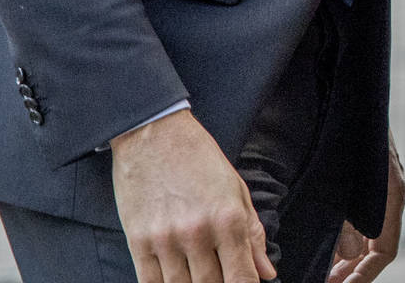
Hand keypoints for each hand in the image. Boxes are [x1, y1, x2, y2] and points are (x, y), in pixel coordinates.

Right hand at [111, 108, 274, 282]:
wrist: (154, 136)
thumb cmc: (200, 160)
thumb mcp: (237, 190)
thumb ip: (253, 234)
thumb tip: (267, 272)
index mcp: (228, 219)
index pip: (241, 277)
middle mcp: (198, 233)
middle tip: (221, 276)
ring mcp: (165, 240)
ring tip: (199, 275)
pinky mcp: (138, 242)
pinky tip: (174, 280)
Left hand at [325, 136, 404, 282]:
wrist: (355, 91)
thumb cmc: (349, 129)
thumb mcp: (345, 177)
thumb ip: (348, 218)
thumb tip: (348, 255)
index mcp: (390, 197)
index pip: (383, 251)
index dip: (362, 277)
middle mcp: (389, 195)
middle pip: (376, 248)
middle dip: (352, 271)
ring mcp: (380, 188)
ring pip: (368, 235)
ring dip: (346, 257)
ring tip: (322, 271)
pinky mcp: (369, 180)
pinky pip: (362, 219)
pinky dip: (345, 236)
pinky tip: (325, 242)